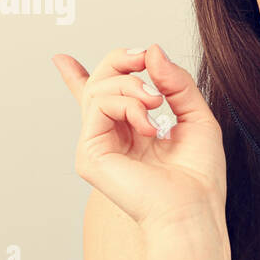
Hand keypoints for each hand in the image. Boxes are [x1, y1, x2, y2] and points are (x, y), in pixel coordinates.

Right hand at [52, 44, 227, 231]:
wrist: (193, 208)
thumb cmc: (199, 175)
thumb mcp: (196, 116)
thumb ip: (176, 83)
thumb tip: (152, 50)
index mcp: (133, 132)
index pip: (101, 101)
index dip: (77, 78)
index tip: (61, 59)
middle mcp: (111, 138)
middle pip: (99, 84)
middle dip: (121, 60)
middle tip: (144, 59)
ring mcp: (97, 146)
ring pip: (99, 89)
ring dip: (132, 85)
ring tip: (156, 104)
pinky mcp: (89, 154)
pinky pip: (99, 105)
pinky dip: (127, 104)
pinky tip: (148, 125)